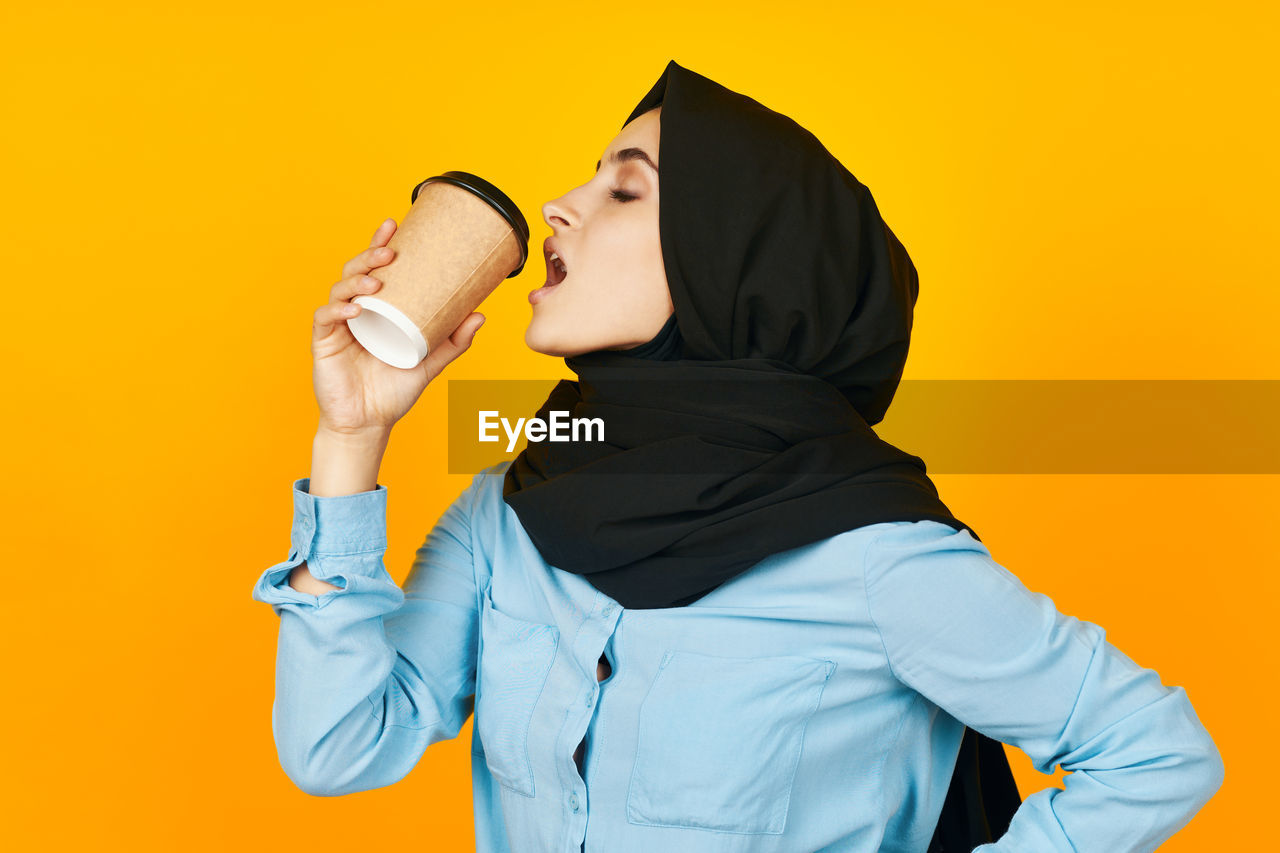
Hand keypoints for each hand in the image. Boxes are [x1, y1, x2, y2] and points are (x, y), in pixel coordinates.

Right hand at [311, 218, 486, 434]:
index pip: (376, 269)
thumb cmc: (393, 391)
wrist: (369, 423)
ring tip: (376, 279)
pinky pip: (326, 318)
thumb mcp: (430, 362)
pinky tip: (355, 308)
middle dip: (370, 256)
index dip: (380, 244)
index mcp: (377, 309)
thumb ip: (453, 341)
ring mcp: (338, 325)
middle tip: (389, 251)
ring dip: (357, 279)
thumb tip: (480, 314)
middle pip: (355, 272)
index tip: (393, 225)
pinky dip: (339, 309)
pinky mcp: (324, 343)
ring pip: (340, 289)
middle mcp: (355, 311)